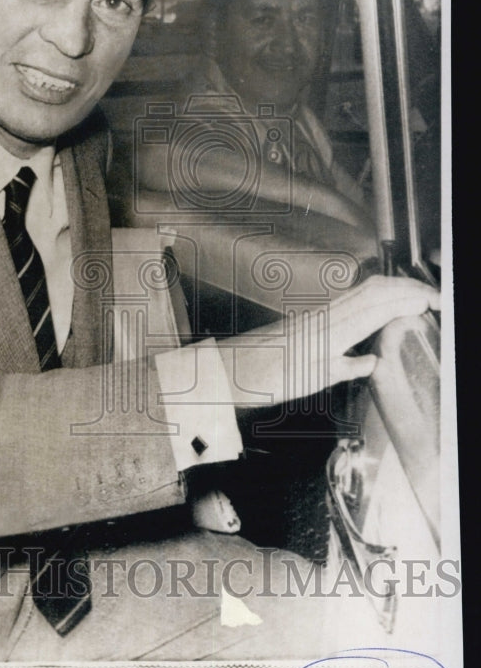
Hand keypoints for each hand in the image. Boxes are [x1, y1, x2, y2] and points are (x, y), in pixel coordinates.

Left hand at [219, 275, 439, 406]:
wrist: (233, 368)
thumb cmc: (269, 377)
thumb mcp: (312, 380)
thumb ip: (346, 367)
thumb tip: (374, 360)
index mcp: (334, 329)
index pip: (381, 304)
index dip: (411, 298)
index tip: (435, 301)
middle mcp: (328, 314)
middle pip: (376, 288)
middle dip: (408, 287)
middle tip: (434, 295)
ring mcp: (320, 313)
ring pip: (364, 290)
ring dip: (394, 288)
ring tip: (416, 296)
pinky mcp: (313, 317)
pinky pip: (352, 298)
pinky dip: (375, 296)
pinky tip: (381, 305)